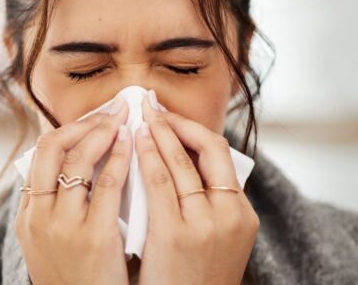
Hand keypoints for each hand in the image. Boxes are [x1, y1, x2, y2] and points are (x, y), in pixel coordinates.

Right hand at [15, 97, 131, 284]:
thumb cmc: (77, 274)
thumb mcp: (54, 239)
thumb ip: (60, 204)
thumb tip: (82, 162)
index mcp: (27, 214)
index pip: (40, 155)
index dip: (68, 130)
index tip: (91, 118)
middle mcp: (38, 216)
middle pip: (52, 148)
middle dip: (83, 122)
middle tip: (109, 110)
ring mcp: (62, 226)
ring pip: (77, 160)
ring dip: (102, 131)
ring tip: (121, 118)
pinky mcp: (93, 237)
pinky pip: (107, 184)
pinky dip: (119, 156)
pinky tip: (131, 142)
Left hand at [134, 91, 259, 284]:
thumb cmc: (194, 276)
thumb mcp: (215, 237)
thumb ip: (207, 201)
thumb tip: (182, 159)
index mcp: (242, 213)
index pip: (221, 154)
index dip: (194, 129)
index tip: (171, 117)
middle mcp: (230, 214)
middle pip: (207, 149)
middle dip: (177, 123)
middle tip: (154, 107)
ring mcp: (205, 224)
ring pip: (181, 161)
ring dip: (159, 132)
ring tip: (142, 116)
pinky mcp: (175, 234)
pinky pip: (158, 182)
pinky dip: (147, 156)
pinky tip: (134, 141)